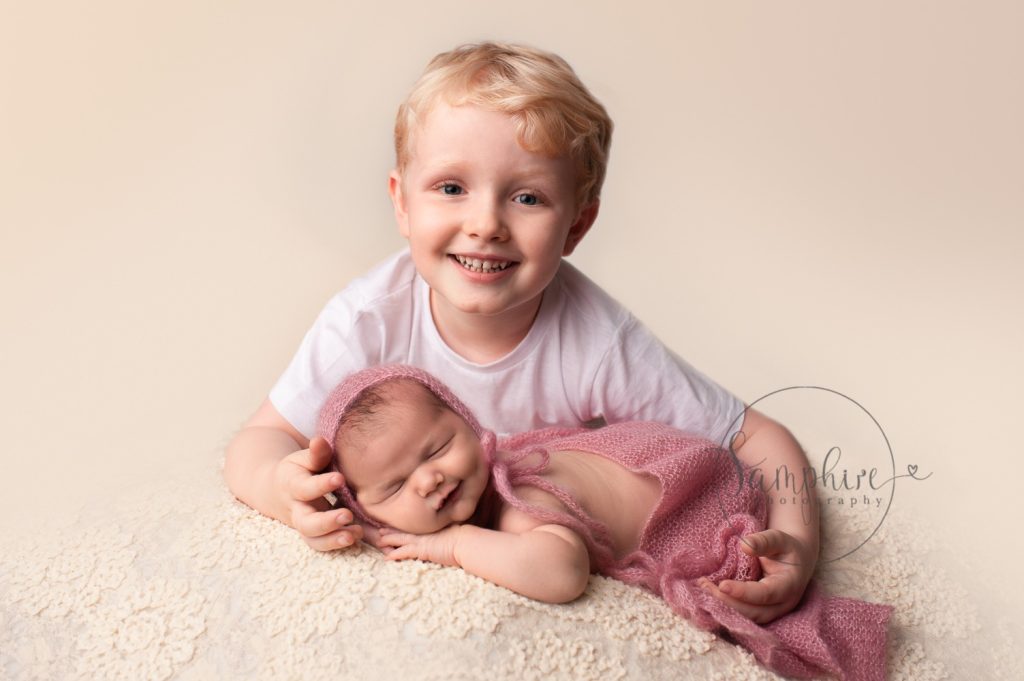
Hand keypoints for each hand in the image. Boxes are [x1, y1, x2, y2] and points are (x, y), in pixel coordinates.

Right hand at [273, 436, 364, 550]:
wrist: (277, 489)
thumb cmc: (298, 470)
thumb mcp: (303, 458)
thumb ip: (315, 453)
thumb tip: (319, 440)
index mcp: (292, 485)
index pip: (305, 488)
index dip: (321, 485)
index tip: (339, 478)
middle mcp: (296, 509)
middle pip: (307, 523)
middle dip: (326, 522)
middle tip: (347, 515)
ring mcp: (304, 525)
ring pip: (313, 539)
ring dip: (333, 540)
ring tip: (354, 535)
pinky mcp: (313, 534)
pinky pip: (322, 544)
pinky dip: (337, 543)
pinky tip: (356, 536)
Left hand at [378, 525, 462, 566]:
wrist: (466, 542)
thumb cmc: (463, 540)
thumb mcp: (452, 537)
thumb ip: (447, 537)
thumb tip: (448, 539)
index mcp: (430, 531)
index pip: (413, 529)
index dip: (402, 528)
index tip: (395, 526)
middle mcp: (424, 534)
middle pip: (405, 532)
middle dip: (392, 531)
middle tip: (380, 531)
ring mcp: (422, 541)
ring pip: (401, 540)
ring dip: (389, 540)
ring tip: (379, 541)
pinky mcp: (422, 550)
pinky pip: (405, 552)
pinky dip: (396, 554)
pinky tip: (387, 558)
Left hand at [698, 529, 814, 623]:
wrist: (795, 560)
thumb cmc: (786, 547)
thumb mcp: (778, 538)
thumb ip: (763, 541)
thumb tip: (745, 545)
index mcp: (789, 585)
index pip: (765, 594)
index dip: (743, 592)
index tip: (722, 585)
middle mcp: (782, 604)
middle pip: (754, 612)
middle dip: (728, 602)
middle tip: (704, 586)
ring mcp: (773, 612)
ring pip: (747, 618)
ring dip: (724, 607)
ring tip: (703, 589)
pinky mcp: (762, 612)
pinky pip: (743, 616)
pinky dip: (726, 608)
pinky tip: (708, 595)